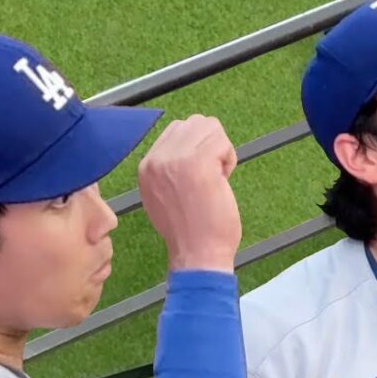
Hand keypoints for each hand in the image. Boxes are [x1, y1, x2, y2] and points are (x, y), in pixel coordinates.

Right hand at [137, 115, 240, 272]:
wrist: (197, 254)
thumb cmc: (189, 231)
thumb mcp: (163, 196)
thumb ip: (169, 170)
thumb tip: (189, 147)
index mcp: (147, 167)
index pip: (176, 130)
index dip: (197, 147)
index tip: (200, 174)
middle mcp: (157, 159)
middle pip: (194, 123)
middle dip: (210, 144)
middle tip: (212, 175)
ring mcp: (176, 159)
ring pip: (210, 127)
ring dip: (220, 150)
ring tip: (216, 178)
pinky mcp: (198, 163)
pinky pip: (222, 141)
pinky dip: (229, 158)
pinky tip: (223, 181)